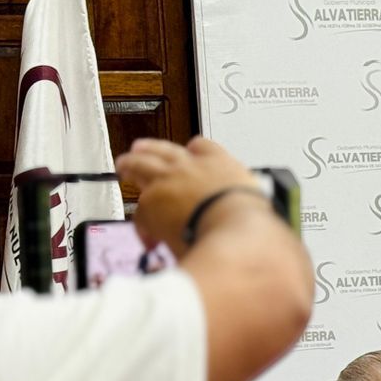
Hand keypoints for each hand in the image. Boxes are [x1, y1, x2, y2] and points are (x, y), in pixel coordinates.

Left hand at [116, 136, 266, 257]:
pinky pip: (139, 209)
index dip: (194, 149)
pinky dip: (141, 222)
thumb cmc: (251, 223)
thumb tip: (250, 221)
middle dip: (151, 149)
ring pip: (141, 163)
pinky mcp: (151, 200)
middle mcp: (192, 167)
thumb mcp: (256, 206)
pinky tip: (145, 233)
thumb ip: (245, 205)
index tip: (191, 152)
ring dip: (130, 164)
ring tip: (124, 166)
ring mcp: (169, 180)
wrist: (236, 231)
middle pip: (164, 149)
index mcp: (222, 165)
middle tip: (141, 150)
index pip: (203, 147)